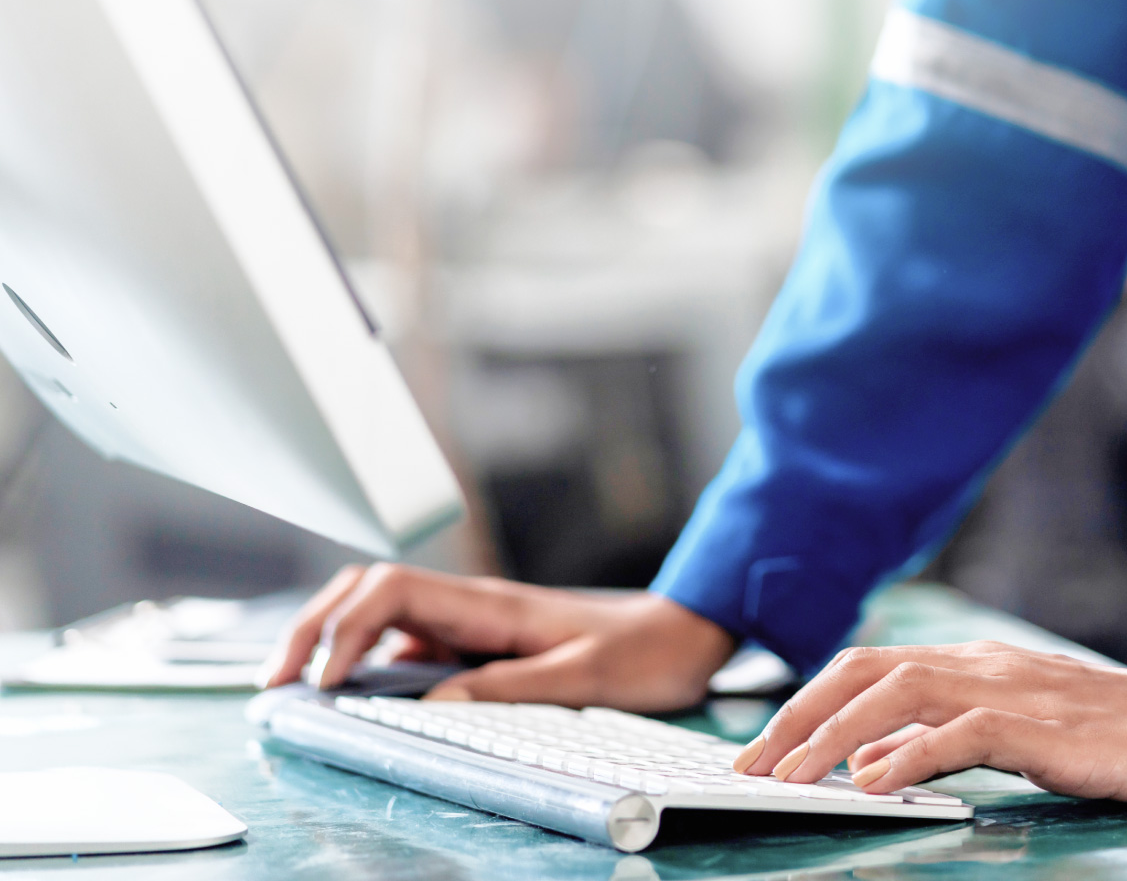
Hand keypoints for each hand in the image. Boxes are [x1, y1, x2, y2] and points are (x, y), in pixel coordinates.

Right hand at [258, 564, 736, 712]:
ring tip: (297, 688)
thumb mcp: (585, 677)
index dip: (346, 628)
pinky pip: (410, 646)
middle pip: (367, 594)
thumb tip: (434, 703)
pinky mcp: (480, 646)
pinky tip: (356, 694)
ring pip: (381, 618)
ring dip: (334, 643)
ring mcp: (473, 624)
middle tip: (274, 680)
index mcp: (492, 603)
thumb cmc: (646, 652)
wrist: (686, 635)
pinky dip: (370, 664)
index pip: (392, 591)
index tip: (326, 680)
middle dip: (314, 629)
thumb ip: (511, 687)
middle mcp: (473, 606)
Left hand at [730, 641, 1126, 806]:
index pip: (866, 668)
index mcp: (973, 664)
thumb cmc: (1114, 737)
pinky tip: (871, 783)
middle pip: (865, 672)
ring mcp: (1012, 689)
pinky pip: (962, 732)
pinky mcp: (1044, 725)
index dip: (805, 705)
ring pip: (898, 693)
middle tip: (748, 769)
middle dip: (796, 718)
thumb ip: (944, 738)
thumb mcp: (1014, 734)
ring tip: (788, 778)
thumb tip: (867, 762)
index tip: (759, 753)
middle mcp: (982, 664)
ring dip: (832, 736)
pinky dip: (908, 753)